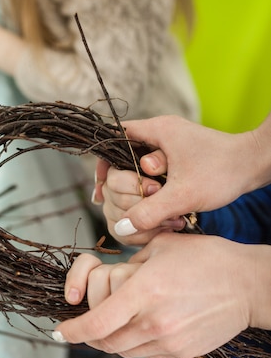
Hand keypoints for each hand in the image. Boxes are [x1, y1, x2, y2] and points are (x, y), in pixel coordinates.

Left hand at [55, 232, 269, 357]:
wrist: (248, 285)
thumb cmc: (206, 259)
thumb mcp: (161, 247)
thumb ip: (129, 265)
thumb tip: (109, 278)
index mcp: (144, 291)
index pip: (96, 323)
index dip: (72, 331)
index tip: (60, 332)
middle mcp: (153, 321)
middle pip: (104, 343)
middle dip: (87, 337)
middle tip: (83, 326)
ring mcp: (169, 341)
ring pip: (122, 352)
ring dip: (109, 341)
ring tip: (112, 325)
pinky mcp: (181, 352)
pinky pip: (145, 355)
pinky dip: (133, 346)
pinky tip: (139, 328)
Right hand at [100, 115, 259, 234]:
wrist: (255, 165)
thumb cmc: (223, 172)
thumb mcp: (183, 195)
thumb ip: (149, 211)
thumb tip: (120, 227)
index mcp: (157, 131)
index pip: (113, 138)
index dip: (103, 164)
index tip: (102, 188)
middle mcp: (160, 135)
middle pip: (123, 160)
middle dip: (129, 187)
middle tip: (145, 200)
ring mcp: (169, 148)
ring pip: (138, 172)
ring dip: (142, 194)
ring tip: (159, 210)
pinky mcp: (177, 161)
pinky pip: (153, 177)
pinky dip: (152, 195)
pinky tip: (160, 212)